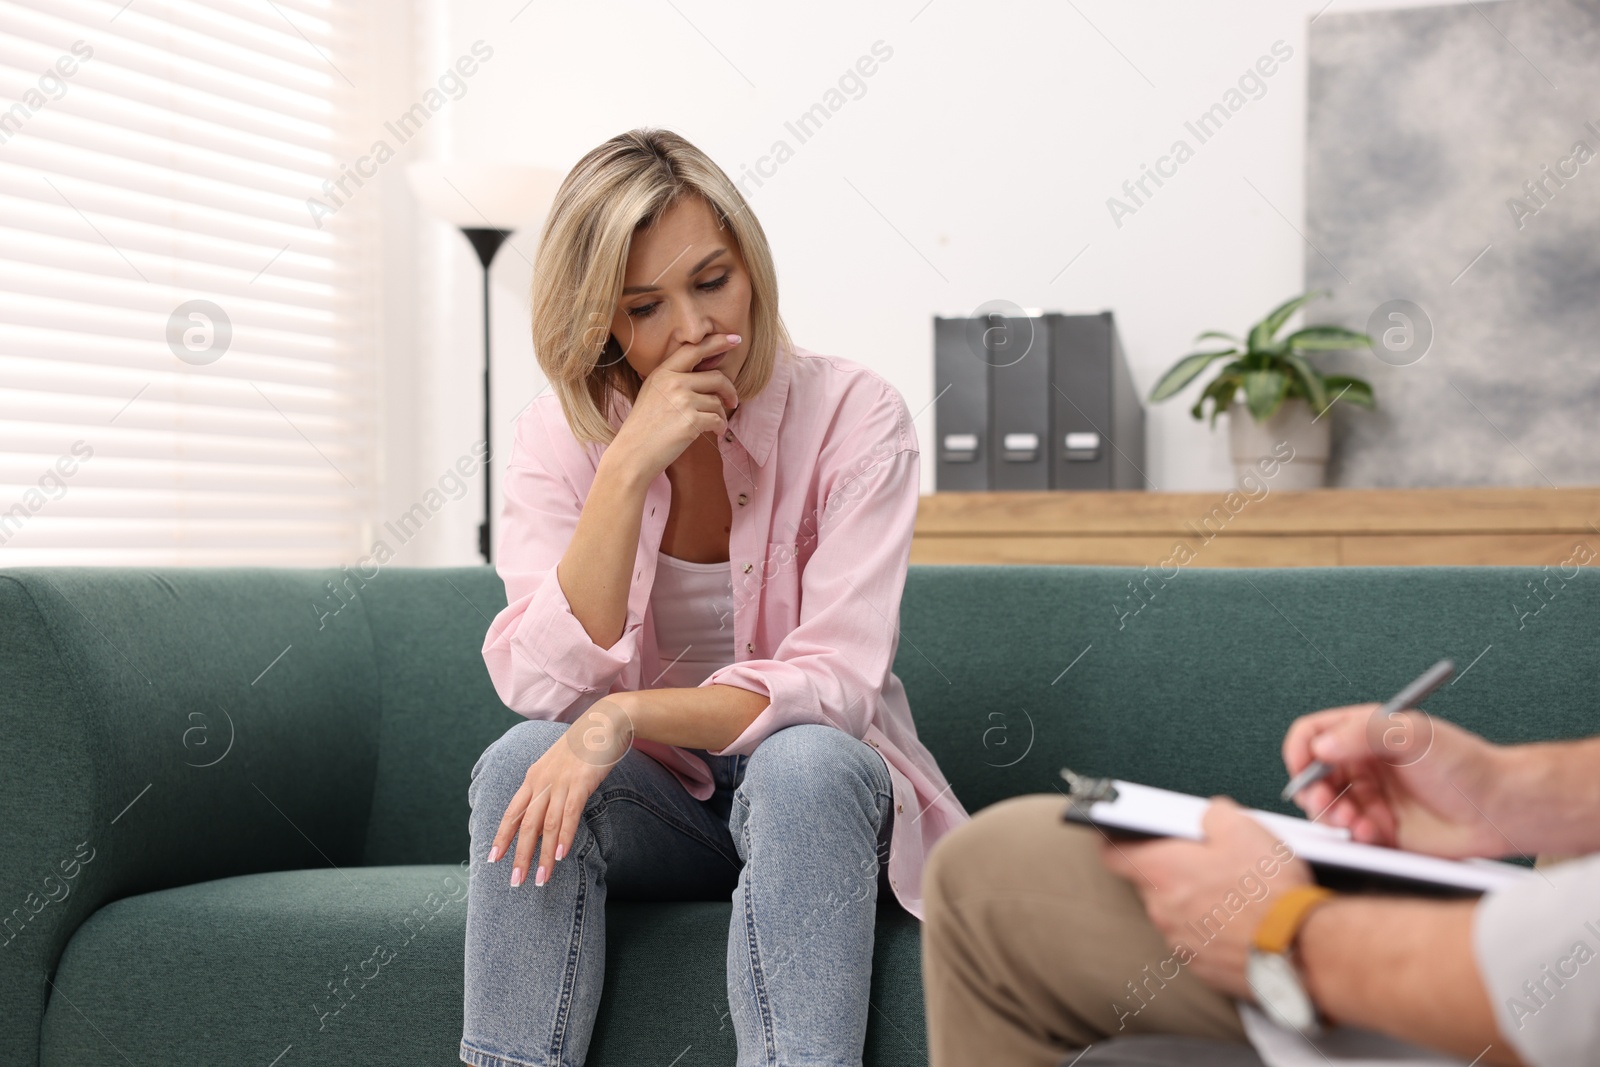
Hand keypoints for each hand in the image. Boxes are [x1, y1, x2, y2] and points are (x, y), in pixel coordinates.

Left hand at [487, 696, 635, 887]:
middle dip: (519, 855)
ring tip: (540, 879)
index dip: (502, 837)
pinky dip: (563, 836)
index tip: (492, 859)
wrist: (606, 721)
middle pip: (525, 824)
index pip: (512, 812)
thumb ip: (551, 791)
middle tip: (515, 881)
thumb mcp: (560, 767)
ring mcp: (560, 781)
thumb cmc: (585, 745)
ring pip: (545, 824)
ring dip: (542, 855)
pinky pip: (568, 813)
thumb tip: (547, 820)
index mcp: (533, 777)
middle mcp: (541, 780)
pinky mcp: (580, 782)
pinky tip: (559, 855)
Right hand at [611, 333, 741, 478]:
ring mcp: (682, 401)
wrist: (633, 455)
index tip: (735, 339)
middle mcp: (673, 382)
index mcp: (663, 372)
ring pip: (717, 402)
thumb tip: (705, 373)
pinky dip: (720, 427)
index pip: (694, 350)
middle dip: (729, 390)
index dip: (717, 342)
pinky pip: (718, 419)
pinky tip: (715, 433)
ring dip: (721, 414)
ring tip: (715, 425)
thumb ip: (674, 380)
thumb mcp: (652, 393)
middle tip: (733, 400)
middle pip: (716, 377)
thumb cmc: (644, 428)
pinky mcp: (691, 421)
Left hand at [1099, 797, 1312, 1000]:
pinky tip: (1243, 921)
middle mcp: (1163, 911)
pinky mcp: (1204, 968)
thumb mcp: (1243, 829)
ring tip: (1234, 893)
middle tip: (1206, 860)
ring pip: (1177, 913)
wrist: (1303, 949)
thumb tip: (1210, 815)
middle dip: (1173, 870)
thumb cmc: (1271, 892)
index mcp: (1162, 872)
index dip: (1115, 840)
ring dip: (1195, 902)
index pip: (1113, 854)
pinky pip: (1199, 941)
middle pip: (1151, 883)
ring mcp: (1181, 944)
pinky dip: (1213, 930)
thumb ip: (1214, 814)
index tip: (1121, 833)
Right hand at [1282, 704, 1509, 857]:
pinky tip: (1378, 833)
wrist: (1499, 810)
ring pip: (1327, 809)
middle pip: (1312, 777)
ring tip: (1360, 822)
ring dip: (1336, 818)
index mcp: (1364, 733)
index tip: (1304, 770)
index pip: (1312, 735)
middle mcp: (1362, 764)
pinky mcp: (1379, 829)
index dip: (1301, 752)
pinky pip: (1350, 836)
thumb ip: (1363, 733)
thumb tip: (1320, 747)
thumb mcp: (1414, 734)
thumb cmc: (1465, 765)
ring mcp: (1369, 798)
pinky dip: (1357, 836)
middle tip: (1327, 805)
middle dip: (1315, 793)